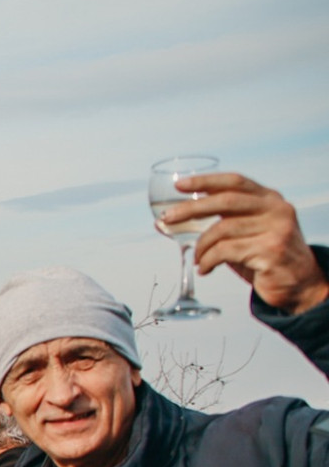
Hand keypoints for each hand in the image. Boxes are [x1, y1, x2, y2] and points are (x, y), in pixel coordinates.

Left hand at [169, 172, 327, 314]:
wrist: (299, 285)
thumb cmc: (263, 258)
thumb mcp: (245, 233)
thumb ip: (220, 222)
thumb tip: (170, 220)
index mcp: (270, 199)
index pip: (235, 181)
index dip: (206, 181)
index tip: (179, 185)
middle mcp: (276, 209)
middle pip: (225, 202)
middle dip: (190, 209)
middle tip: (167, 219)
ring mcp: (275, 229)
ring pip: (222, 230)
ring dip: (201, 246)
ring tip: (197, 258)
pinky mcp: (270, 251)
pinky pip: (225, 252)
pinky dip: (208, 261)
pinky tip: (205, 269)